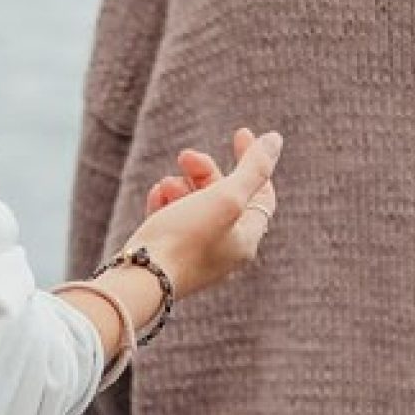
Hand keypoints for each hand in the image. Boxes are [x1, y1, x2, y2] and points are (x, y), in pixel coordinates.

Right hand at [128, 127, 281, 297]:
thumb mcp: (225, 197)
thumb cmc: (184, 240)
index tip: (239, 133)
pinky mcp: (167, 258)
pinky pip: (172, 222)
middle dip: (206, 172)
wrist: (138, 281)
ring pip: (195, 208)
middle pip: (225, 198)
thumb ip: (253, 168)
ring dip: (182, 186)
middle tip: (185, 155)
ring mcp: (195, 256)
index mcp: (246, 241)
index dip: (254, 161)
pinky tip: (156, 196)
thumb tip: (275, 139)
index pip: (262, 194)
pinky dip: (166, 203)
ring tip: (165, 183)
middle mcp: (224, 252)